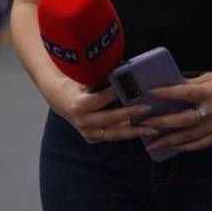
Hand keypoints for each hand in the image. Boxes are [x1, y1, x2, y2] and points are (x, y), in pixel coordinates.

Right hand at [41, 74, 155, 145]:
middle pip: (110, 119)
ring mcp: (87, 132)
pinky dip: (126, 134)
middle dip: (130, 114)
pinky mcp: (91, 138)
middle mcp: (82, 121)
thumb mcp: (84, 79)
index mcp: (79, 105)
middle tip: (147, 109)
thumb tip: (123, 72)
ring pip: (114, 134)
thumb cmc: (75, 85)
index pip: (100, 99)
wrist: (60, 100)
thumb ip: (100, 79)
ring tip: (152, 129)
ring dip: (134, 131)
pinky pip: (112, 137)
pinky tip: (142, 131)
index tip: (132, 89)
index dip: (116, 94)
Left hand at [141, 69, 211, 153]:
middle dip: (161, 123)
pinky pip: (201, 144)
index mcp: (209, 92)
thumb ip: (192, 82)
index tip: (150, 93)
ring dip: (169, 141)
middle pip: (183, 120)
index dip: (166, 94)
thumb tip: (171, 85)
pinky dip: (186, 147)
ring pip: (189, 137)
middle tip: (144, 124)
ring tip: (153, 144)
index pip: (184, 93)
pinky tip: (173, 148)